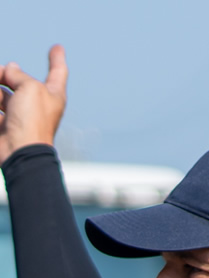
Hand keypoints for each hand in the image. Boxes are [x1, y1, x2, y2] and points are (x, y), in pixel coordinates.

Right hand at [0, 45, 67, 164]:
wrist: (20, 153)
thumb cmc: (32, 120)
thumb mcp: (29, 87)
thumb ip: (18, 74)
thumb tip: (8, 68)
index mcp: (52, 95)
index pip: (57, 72)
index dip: (57, 59)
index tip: (57, 47)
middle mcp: (37, 105)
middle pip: (21, 81)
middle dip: (7, 73)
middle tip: (0, 72)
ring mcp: (20, 116)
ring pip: (3, 95)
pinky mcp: (5, 126)